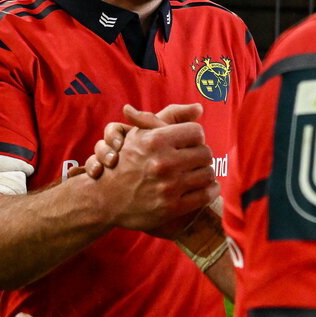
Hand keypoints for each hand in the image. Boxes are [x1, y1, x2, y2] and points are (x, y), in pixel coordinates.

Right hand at [84, 104, 218, 231]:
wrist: (105, 198)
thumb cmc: (125, 161)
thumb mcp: (139, 134)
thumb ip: (168, 117)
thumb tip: (199, 108)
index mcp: (156, 141)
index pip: (196, 132)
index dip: (194, 138)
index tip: (190, 144)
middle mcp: (163, 163)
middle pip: (205, 153)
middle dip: (201, 155)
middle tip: (195, 160)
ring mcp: (168, 187)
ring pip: (208, 174)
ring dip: (206, 173)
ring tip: (198, 173)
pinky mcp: (172, 208)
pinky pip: (205, 195)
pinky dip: (210, 191)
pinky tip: (206, 188)